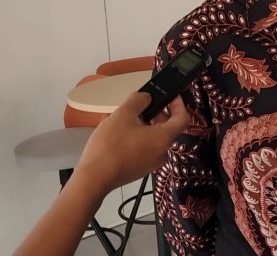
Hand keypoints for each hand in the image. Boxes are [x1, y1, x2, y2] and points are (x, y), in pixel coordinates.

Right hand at [73, 92, 189, 195]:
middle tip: (138, 107)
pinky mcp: (139, 169)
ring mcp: (151, 163)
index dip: (178, 105)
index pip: (182, 119)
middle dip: (153, 114)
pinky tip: (116, 133)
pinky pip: (142, 148)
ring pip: (151, 137)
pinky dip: (134, 137)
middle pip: (166, 127)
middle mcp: (162, 152)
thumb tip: (146, 98)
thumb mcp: (123, 114)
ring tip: (121, 119)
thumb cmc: (110, 147)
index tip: (171, 97)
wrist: (94, 178)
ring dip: (140, 125)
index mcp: (163, 138)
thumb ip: (138, 100)